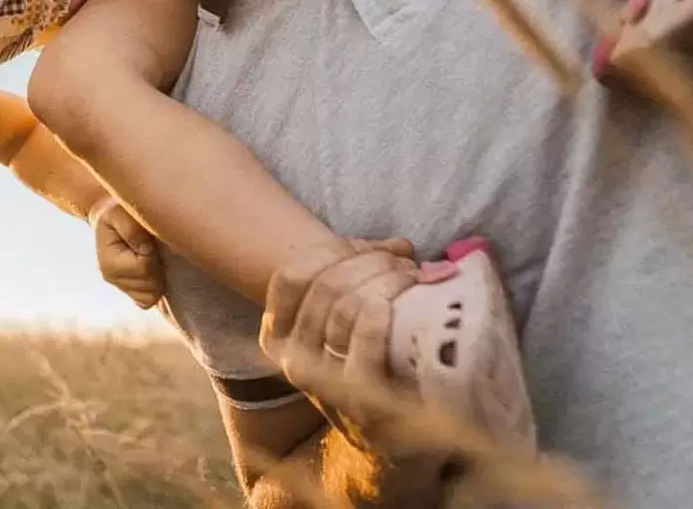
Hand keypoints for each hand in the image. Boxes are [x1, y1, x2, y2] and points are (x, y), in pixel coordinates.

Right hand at [91, 197, 164, 308]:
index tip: (149, 239)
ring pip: (150, 297)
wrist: (112, 218)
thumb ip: (132, 228)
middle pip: (149, 286)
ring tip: (151, 256)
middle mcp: (111, 278)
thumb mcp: (120, 212)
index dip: (153, 253)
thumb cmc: (118, 211)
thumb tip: (145, 249)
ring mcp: (120, 287)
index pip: (143, 268)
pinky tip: (151, 268)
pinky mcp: (129, 292)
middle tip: (152, 246)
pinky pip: (147, 301)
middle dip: (157, 266)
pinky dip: (154, 287)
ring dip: (157, 277)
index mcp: (108, 261)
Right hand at [259, 242, 420, 425]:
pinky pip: (360, 345)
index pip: (292, 276)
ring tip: (413, 278)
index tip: (368, 248)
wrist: (395, 446)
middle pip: (324, 286)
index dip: (331, 250)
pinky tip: (389, 306)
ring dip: (384, 281)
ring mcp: (322, 385)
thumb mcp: (350, 321)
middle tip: (404, 263)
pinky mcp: (358, 405)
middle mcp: (291, 361)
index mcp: (278, 336)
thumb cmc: (373, 368)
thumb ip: (363, 278)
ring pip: (344, 308)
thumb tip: (399, 246)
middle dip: (369, 263)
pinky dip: (375, 317)